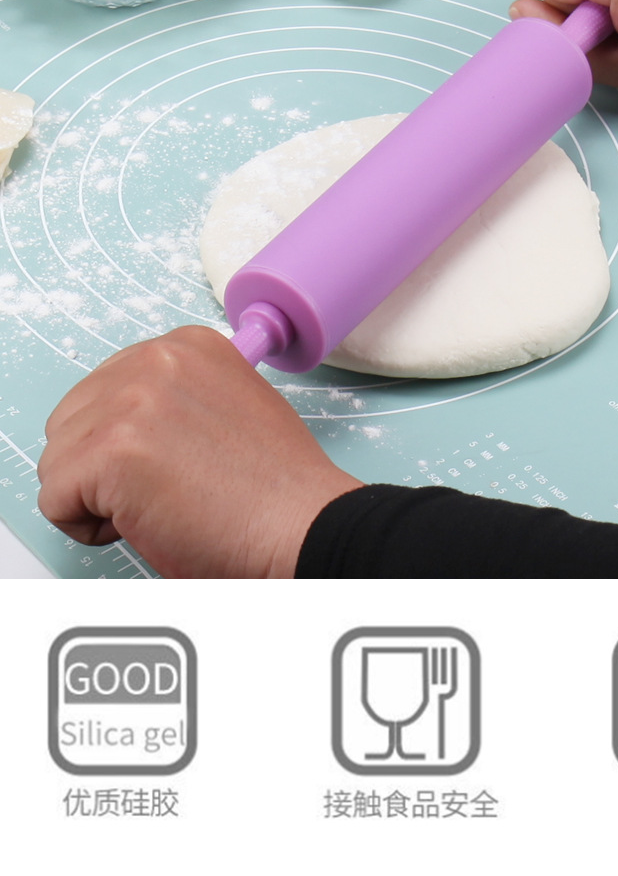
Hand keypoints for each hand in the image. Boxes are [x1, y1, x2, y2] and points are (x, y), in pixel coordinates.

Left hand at [37, 328, 359, 576]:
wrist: (305, 529)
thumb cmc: (274, 496)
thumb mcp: (225, 413)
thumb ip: (172, 402)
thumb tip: (118, 427)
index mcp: (186, 346)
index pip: (103, 392)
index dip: (125, 444)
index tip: (168, 467)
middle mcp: (156, 359)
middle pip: (71, 420)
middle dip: (100, 468)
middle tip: (164, 493)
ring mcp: (131, 401)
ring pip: (57, 461)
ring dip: (95, 497)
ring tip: (161, 507)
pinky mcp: (112, 450)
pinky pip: (55, 500)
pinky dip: (87, 528)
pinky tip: (146, 524)